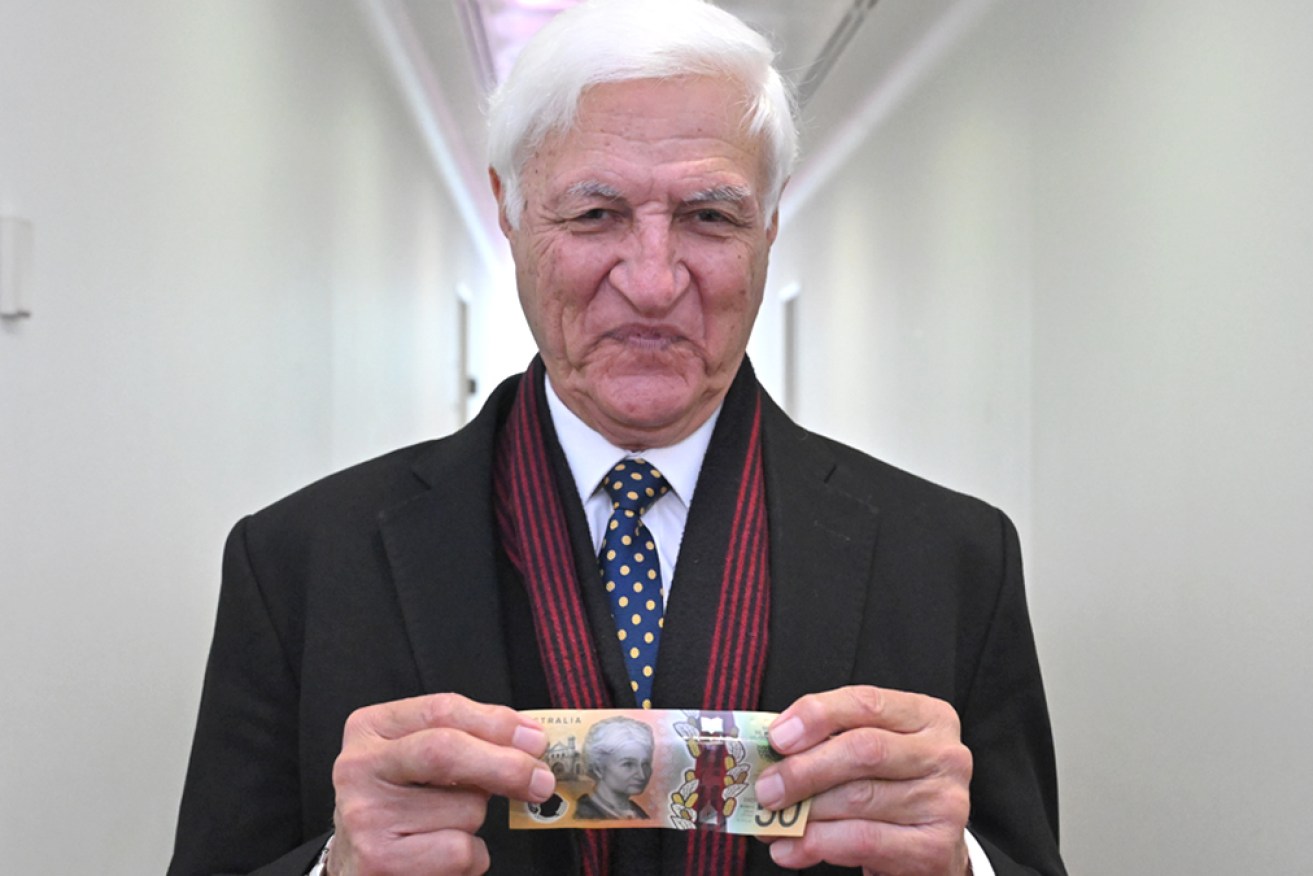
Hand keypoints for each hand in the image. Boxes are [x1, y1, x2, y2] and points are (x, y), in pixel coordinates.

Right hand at [326, 693, 554, 875]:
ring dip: (478, 819)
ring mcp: (365, 816)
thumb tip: (530, 740)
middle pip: (446, 751)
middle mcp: (359, 767)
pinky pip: (459, 850)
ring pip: (463, 808)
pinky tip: (444, 855)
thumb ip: (467, 739)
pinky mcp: (379, 861)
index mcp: (371, 728)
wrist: (357, 866)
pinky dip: (472, 856)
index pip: (442, 710)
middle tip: (541, 780)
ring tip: (449, 825)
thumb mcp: (420, 758)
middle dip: (505, 764)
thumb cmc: (401, 804)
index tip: (536, 739)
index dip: (497, 723)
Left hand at [754, 685, 971, 875]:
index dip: (817, 715)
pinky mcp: (936, 847)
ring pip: (859, 799)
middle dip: (805, 769)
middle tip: (766, 788)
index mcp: (927, 716)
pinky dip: (818, 844)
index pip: (867, 702)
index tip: (777, 737)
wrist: (928, 844)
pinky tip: (791, 848)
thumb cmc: (890, 787)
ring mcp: (945, 802)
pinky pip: (865, 841)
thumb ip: (828, 741)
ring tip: (771, 822)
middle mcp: (945, 754)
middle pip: (864, 750)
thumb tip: (770, 753)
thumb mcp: (867, 752)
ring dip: (805, 813)